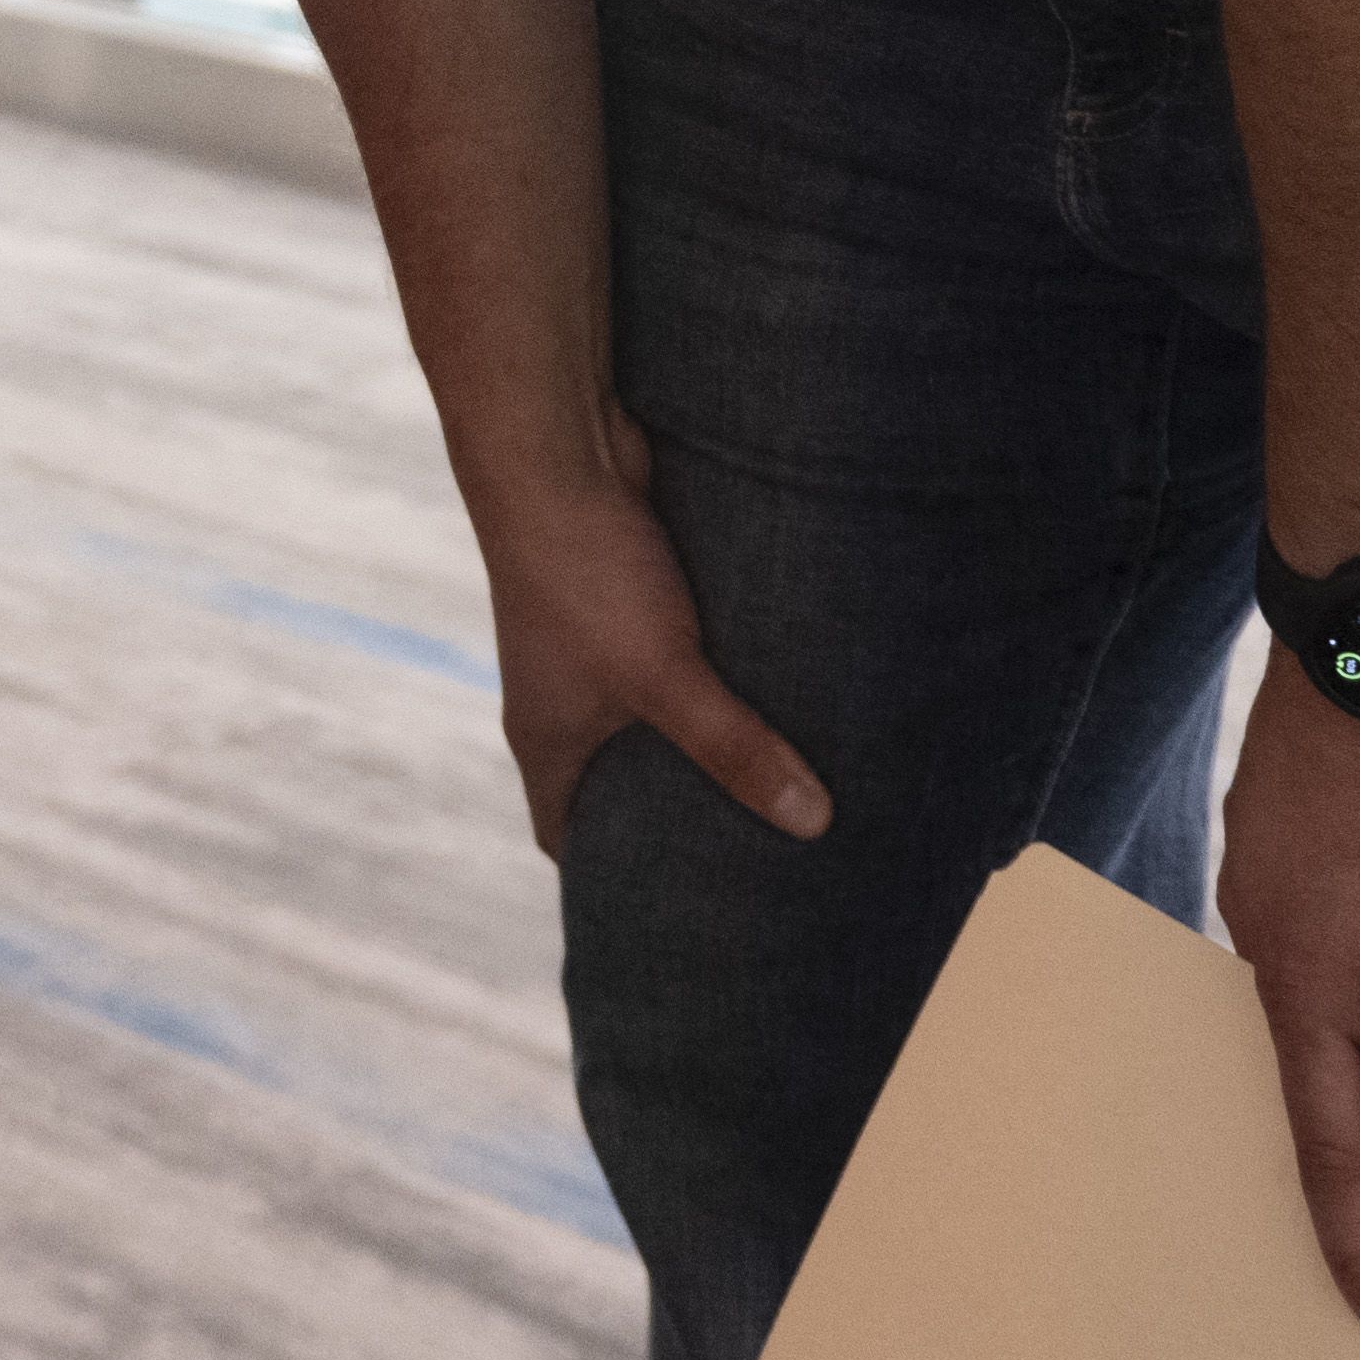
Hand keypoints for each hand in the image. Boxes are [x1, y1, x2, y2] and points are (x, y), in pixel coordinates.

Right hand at [477, 406, 831, 855]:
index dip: (608, 880)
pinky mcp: (632, 596)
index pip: (565, 835)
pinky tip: (781, 693)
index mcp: (546, 738)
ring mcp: (595, 645)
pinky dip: (721, 678)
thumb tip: (813, 824)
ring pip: (654, 716)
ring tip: (787, 781)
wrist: (557, 447)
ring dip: (706, 741)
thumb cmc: (584, 573)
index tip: (668, 912)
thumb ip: (734, 749)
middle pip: (617, 780)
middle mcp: (563, 698)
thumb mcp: (666, 675)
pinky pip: (679, 658)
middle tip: (754, 859)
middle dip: (676, 815)